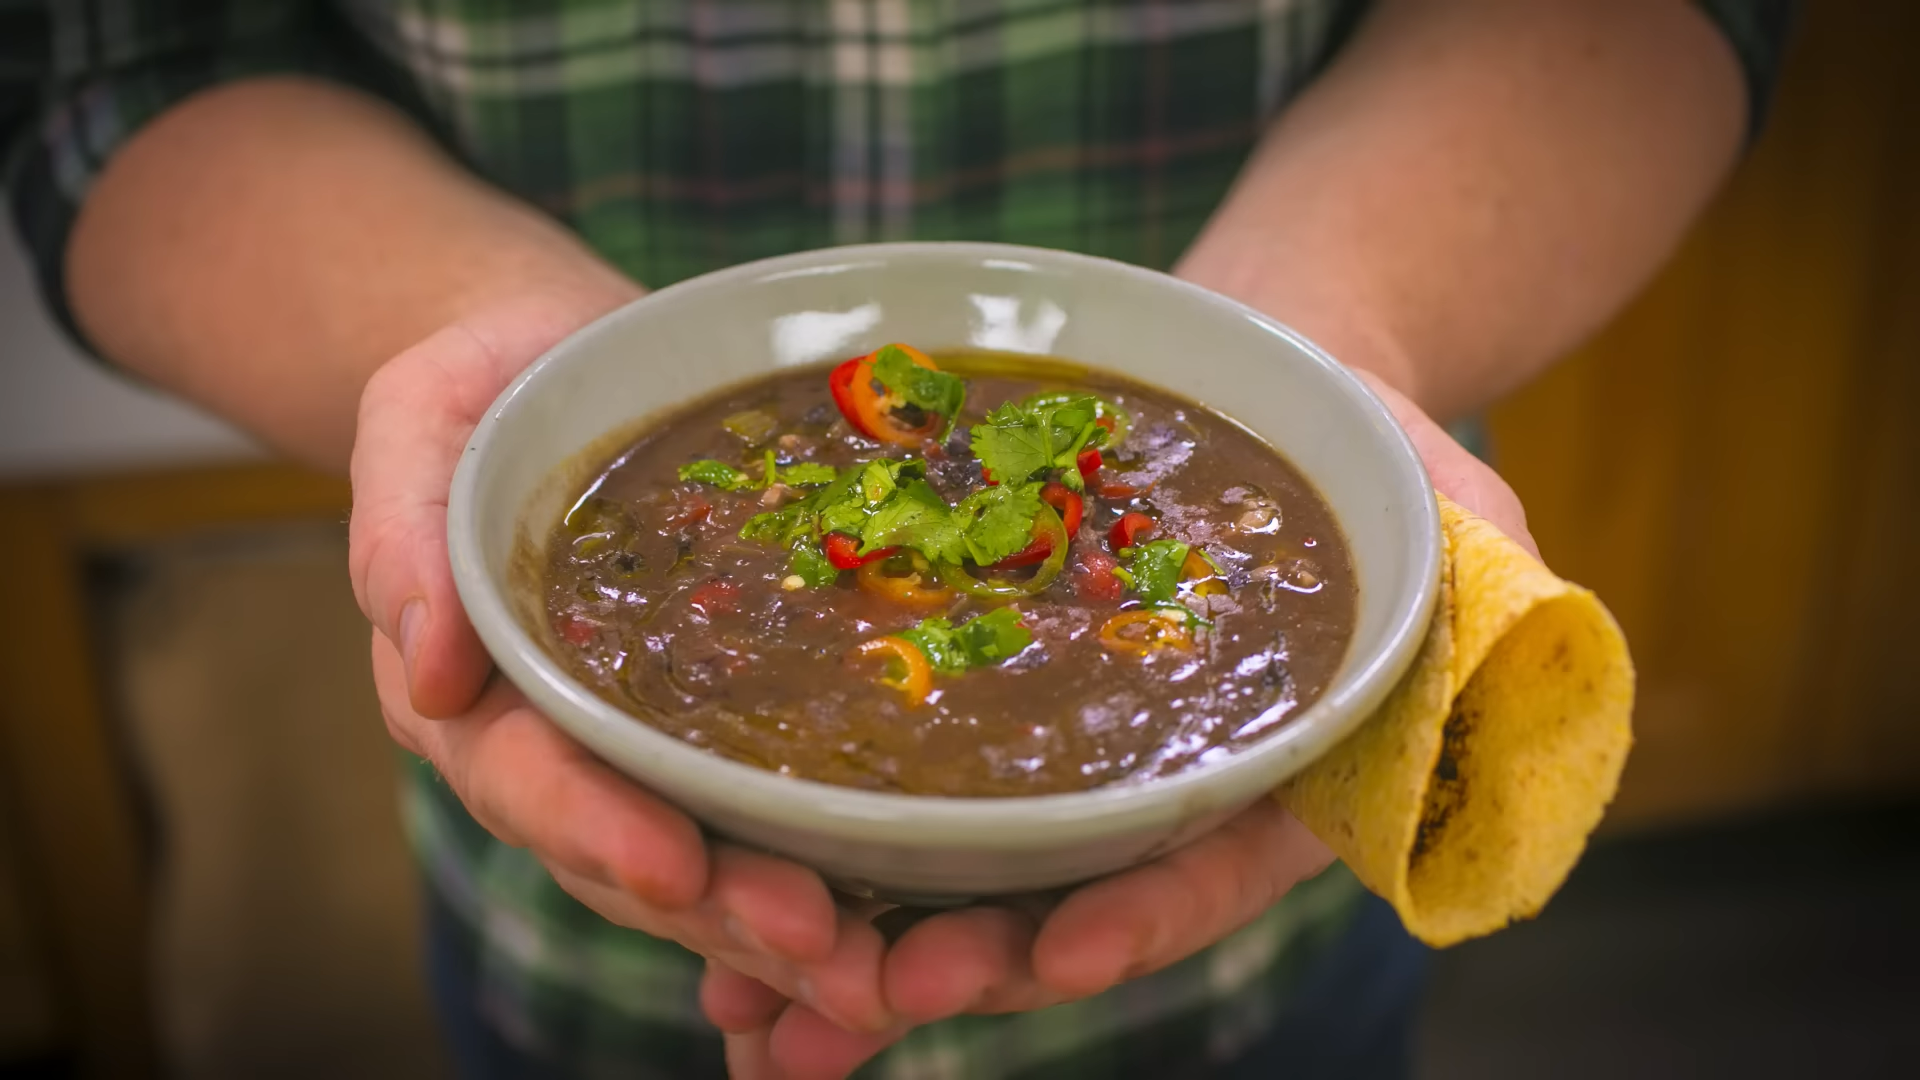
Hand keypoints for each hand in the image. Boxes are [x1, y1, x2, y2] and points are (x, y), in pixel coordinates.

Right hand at [347, 290, 893, 1026]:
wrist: (567, 363)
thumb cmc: (488, 384)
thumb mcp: (419, 416)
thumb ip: (402, 528)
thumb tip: (432, 665)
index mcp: (468, 691)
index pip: (524, 779)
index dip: (594, 828)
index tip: (672, 867)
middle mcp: (553, 744)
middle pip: (627, 854)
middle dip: (719, 909)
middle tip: (819, 943)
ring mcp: (639, 748)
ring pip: (704, 862)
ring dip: (780, 922)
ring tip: (877, 965)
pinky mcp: (719, 727)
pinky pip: (763, 814)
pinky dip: (822, 870)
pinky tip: (899, 911)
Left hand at [706, 373, 1537, 1078]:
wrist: (1247, 373)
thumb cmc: (1360, 433)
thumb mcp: (1451, 496)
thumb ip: (1490, 575)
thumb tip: (1523, 631)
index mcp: (1281, 779)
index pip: (1221, 870)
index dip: (1148, 920)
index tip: (1061, 956)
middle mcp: (1160, 791)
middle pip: (1066, 905)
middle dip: (968, 964)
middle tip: (864, 993)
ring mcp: (1057, 758)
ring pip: (957, 879)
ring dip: (855, 949)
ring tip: (749, 997)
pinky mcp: (974, 710)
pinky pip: (886, 790)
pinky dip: (809, 852)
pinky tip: (709, 889)